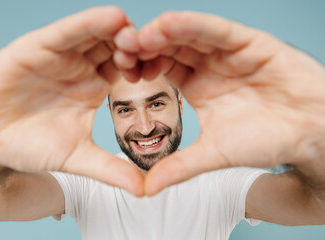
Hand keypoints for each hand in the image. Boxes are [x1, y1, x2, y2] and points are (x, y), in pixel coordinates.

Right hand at [0, 6, 143, 196]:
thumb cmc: (28, 144)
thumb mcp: (77, 157)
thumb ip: (111, 170)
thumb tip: (144, 190)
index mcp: (93, 86)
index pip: (128, 69)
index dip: (147, 68)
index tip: (165, 73)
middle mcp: (81, 66)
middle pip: (116, 47)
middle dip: (137, 47)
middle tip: (156, 51)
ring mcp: (61, 54)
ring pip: (96, 34)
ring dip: (118, 32)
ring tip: (137, 36)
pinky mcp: (38, 46)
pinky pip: (68, 31)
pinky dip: (89, 23)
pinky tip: (111, 19)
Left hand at [115, 11, 324, 194]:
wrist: (310, 134)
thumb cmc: (266, 141)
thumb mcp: (213, 154)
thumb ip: (180, 167)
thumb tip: (146, 189)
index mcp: (196, 85)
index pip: (161, 70)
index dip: (140, 69)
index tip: (117, 72)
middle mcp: (209, 64)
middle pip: (171, 49)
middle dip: (145, 48)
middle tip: (120, 49)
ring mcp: (227, 51)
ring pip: (190, 36)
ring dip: (164, 33)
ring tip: (139, 36)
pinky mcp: (249, 42)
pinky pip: (217, 31)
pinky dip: (194, 25)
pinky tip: (169, 23)